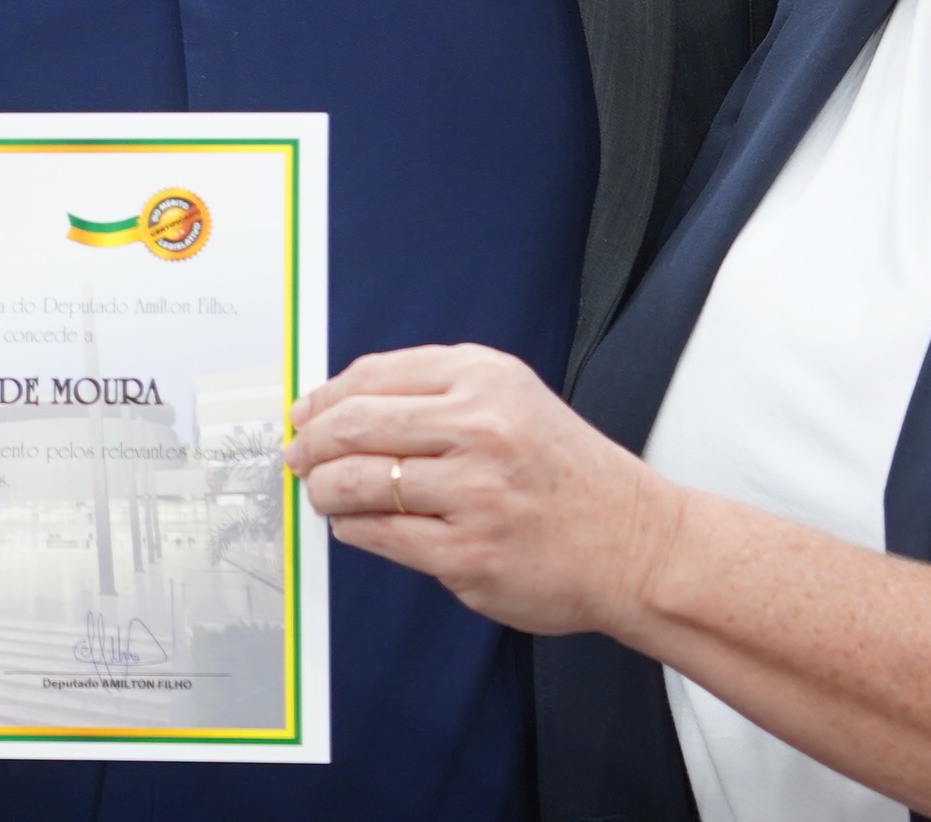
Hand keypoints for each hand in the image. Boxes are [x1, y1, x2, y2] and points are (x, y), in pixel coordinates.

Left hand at [286, 343, 678, 638]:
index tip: (303, 415)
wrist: (634, 542)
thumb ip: (435, 393)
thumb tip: (340, 406)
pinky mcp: (468, 553)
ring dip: (324, 490)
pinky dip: (353, 529)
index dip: (324, 399)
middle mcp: (479, 427)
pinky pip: (381, 535)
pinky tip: (354, 526)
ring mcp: (474, 493)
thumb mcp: (512, 399)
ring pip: (357, 482)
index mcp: (485, 378)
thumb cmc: (565, 473)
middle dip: (310, 444)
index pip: (373, 376)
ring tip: (322, 494)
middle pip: (354, 425)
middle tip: (296, 457)